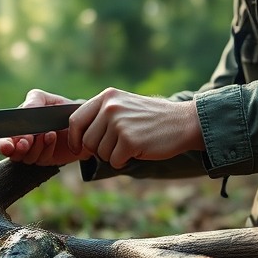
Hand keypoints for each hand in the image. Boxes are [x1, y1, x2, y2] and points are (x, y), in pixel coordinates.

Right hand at [0, 89, 91, 165]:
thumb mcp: (46, 99)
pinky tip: (52, 137)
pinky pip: (42, 159)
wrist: (82, 122)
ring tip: (48, 133)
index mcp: (18, 127)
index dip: (4, 144)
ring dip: (36, 147)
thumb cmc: (60, 108)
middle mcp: (23, 142)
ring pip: (27, 158)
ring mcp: (35, 152)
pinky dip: (46, 149)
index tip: (9, 146)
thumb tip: (24, 110)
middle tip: (27, 142)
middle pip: (13, 153)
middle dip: (19, 148)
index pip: (5, 139)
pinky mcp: (46, 159)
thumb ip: (33, 100)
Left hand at [68, 88, 203, 168]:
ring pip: (100, 153)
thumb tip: (76, 136)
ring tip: (133, 143)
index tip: (77, 148)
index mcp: (107, 96)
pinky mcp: (129, 140)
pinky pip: (114, 161)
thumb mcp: (124, 105)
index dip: (73, 138)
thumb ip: (101, 115)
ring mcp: (119, 123)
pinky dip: (124, 161)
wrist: (183, 122)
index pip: (75, 120)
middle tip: (120, 145)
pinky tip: (138, 150)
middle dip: (100, 149)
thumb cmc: (152, 118)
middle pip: (88, 141)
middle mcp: (110, 107)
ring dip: (114, 155)